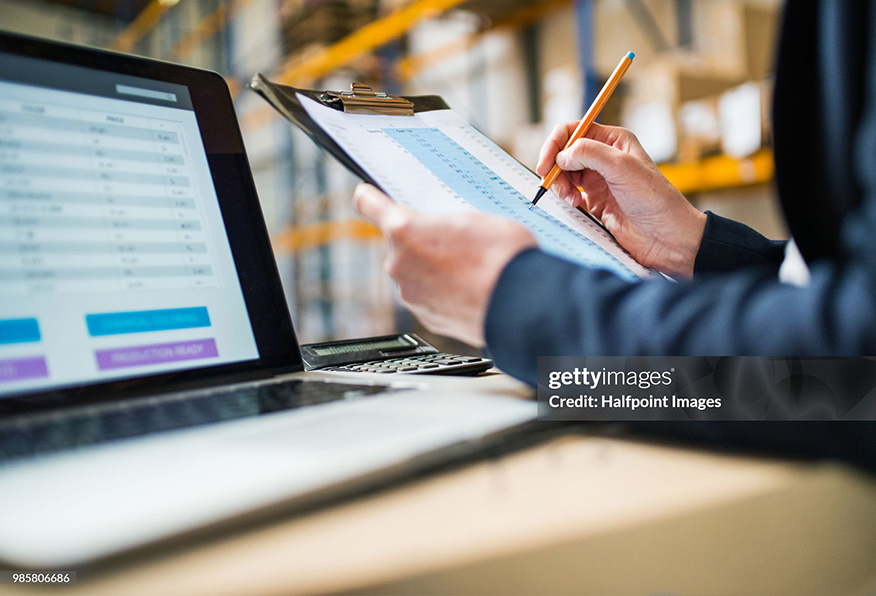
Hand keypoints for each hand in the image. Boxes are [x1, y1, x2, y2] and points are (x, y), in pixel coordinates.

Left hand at [353, 183, 536, 346]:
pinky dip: (445, 292)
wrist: (521, 304)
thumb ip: (445, 222)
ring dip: (435, 269)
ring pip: (416, 273)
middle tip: (455, 240)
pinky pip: (430, 296)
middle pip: (401, 244)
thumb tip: (444, 229)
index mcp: (404, 229)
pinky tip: (471, 288)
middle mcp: (398, 263)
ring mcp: (410, 294)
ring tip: (471, 267)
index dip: (369, 198)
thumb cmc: (502, 257)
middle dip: (422, 242)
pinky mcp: (426, 317)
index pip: (369, 204)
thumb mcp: (474, 219)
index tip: (367, 195)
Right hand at [537, 122, 705, 277]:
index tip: (546, 163)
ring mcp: (598, 180)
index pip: (573, 131)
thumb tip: (561, 155)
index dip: (556, 144)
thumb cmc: (654, 199)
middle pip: (564, 153)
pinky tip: (574, 204)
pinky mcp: (594, 201)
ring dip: (560, 185)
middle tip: (551, 182)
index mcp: (613, 141)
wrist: (666, 236)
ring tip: (569, 198)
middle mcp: (604, 157)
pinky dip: (565, 198)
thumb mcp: (622, 167)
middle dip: (555, 167)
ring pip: (564, 174)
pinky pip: (569, 194)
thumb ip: (589, 153)